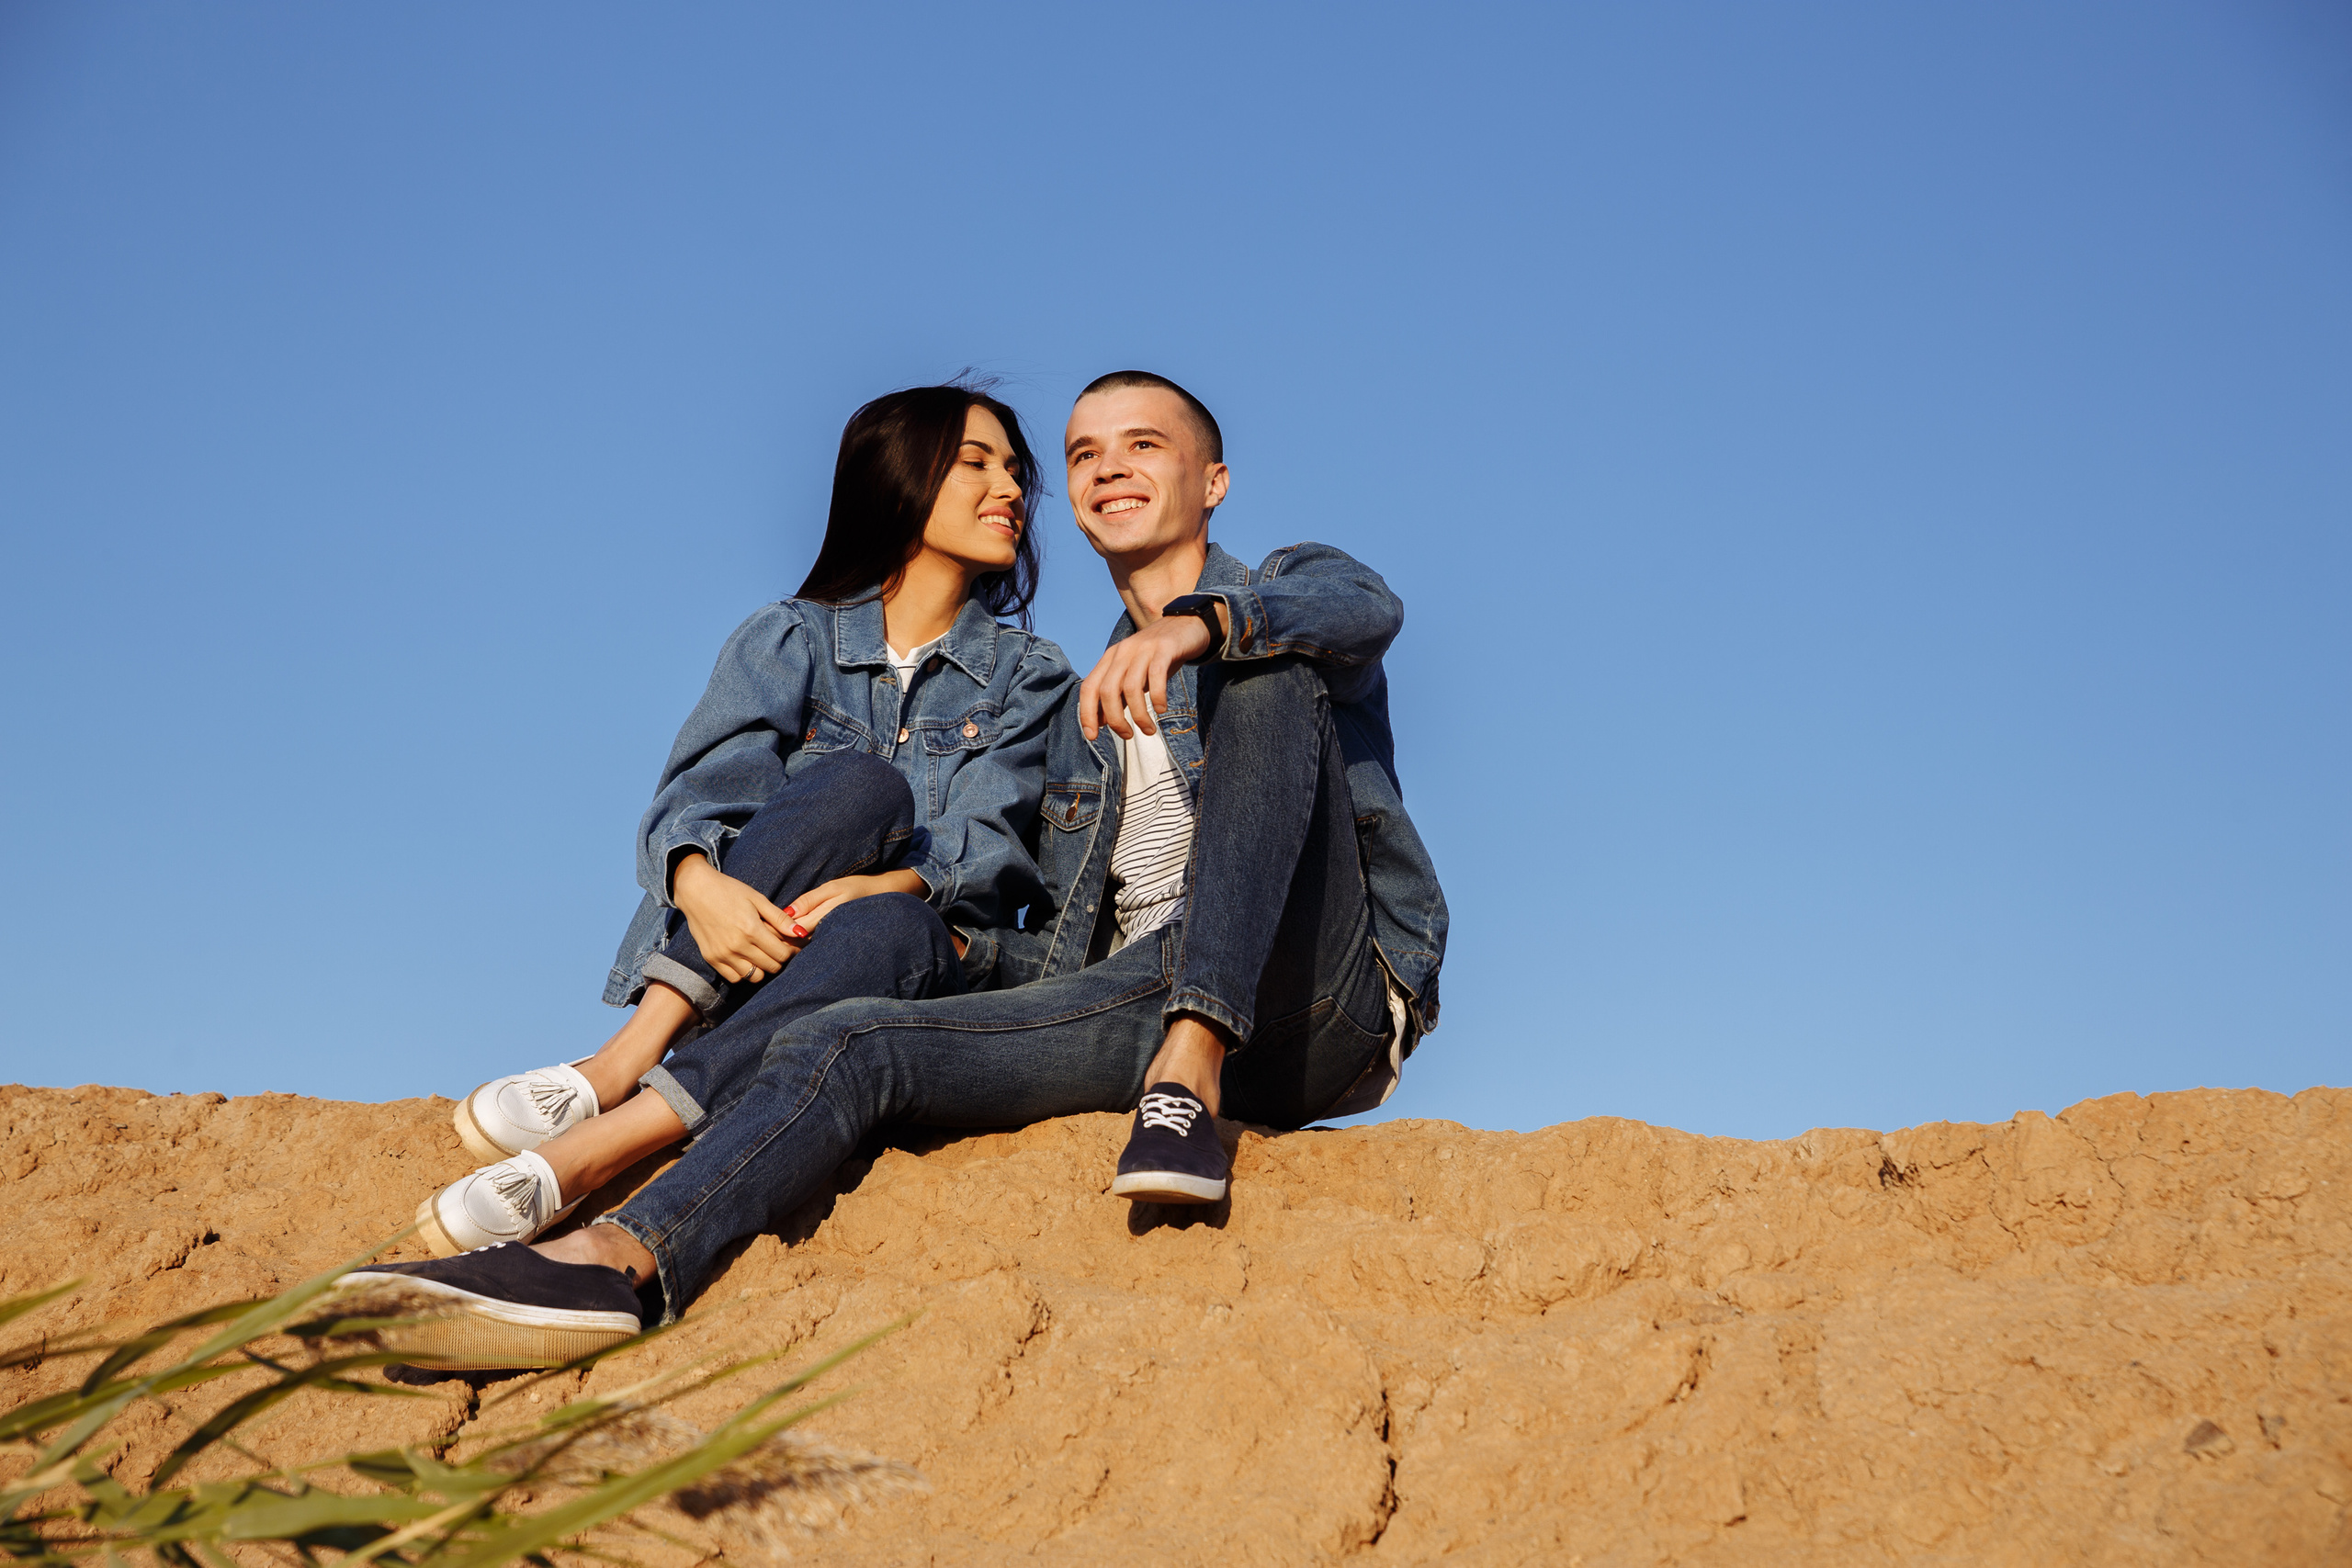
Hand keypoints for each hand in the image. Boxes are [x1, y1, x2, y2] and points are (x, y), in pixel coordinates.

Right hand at [671, 853, 801, 983]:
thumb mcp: (757, 899)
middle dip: (778, 959)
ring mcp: (723, 954)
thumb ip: (779, 918)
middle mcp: (737, 946)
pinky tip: (745, 958)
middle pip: (771, 967)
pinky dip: (743, 972)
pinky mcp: (711, 959)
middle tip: (776, 948)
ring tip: (761, 954)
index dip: (790, 951)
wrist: (695, 890)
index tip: (789, 945)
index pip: (781, 955)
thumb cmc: (729, 890)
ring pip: (754, 977)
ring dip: (762, 968)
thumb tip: (802, 933)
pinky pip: (734, 978)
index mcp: (752, 929)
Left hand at [775, 868, 931, 940]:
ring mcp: (828, 937)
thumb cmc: (856, 888)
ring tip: (768, 939)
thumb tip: (787, 913)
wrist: (881, 898)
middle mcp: (826, 931)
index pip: (793, 928)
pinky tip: (787, 940)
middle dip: (777, 938)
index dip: (775, 929)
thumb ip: (809, 900)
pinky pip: (809, 944)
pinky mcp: (830, 939)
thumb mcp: (832, 888)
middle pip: (794, 941)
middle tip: (759, 934)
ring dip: (785, 943)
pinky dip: (796, 942)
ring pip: (801, 945)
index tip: (760, 925)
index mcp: (824, 916)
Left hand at [1079, 604, 1221, 741]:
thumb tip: (1101, 722)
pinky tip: (1162, 709)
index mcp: (1110, 658)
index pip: (1089, 688)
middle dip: (1115, 719)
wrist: (1187, 624)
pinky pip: (1156, 676)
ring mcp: (1143, 648)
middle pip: (1108, 690)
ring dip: (1139, 715)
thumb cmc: (1159, 656)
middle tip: (1127, 735)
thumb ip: (1117, 695)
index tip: (1092, 736)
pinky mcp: (1165, 648)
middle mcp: (1123, 652)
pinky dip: (1157, 697)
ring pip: (1131, 687)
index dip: (1087, 713)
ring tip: (1149, 730)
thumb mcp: (1134, 674)